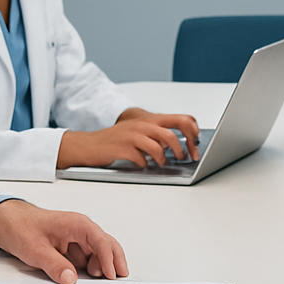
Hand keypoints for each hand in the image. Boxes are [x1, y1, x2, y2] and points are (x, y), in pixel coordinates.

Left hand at [0, 199, 128, 283]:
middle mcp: (82, 231)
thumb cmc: (21, 227)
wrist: (7, 223)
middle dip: (115, 263)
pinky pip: (86, 261)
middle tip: (118, 281)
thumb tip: (71, 280)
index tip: (111, 276)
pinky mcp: (71, 250)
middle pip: (107, 246)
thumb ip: (55, 265)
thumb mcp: (35, 249)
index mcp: (77, 225)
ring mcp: (77, 240)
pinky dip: (90, 271)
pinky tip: (87, 282)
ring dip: (102, 268)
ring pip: (99, 255)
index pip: (101, 241)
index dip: (109, 259)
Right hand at [57, 109, 200, 168]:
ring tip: (161, 163)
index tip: (195, 146)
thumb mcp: (138, 131)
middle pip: (171, 135)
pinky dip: (145, 165)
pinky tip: (142, 165)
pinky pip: (142, 159)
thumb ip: (157, 134)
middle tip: (184, 159)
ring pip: (159, 148)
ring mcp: (132, 136)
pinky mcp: (123, 148)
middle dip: (182, 150)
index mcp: (149, 120)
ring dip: (163, 160)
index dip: (193, 133)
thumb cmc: (115, 141)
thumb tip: (179, 145)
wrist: (88, 145)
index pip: (182, 119)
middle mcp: (142, 125)